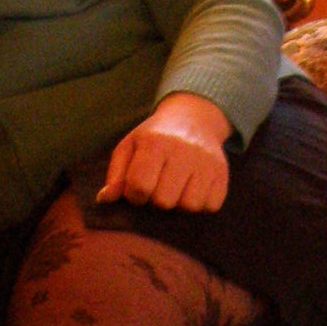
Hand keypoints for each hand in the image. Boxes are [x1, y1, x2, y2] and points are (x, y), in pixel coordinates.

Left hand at [99, 93, 231, 210]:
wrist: (192, 119)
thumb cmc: (154, 138)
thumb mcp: (129, 147)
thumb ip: (116, 175)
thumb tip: (104, 199)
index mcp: (154, 143)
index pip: (140, 187)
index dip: (135, 195)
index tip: (138, 189)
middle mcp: (183, 150)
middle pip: (164, 201)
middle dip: (157, 200)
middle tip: (159, 187)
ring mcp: (206, 161)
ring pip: (190, 206)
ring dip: (180, 203)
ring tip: (176, 188)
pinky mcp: (222, 172)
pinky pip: (211, 206)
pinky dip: (201, 203)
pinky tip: (193, 188)